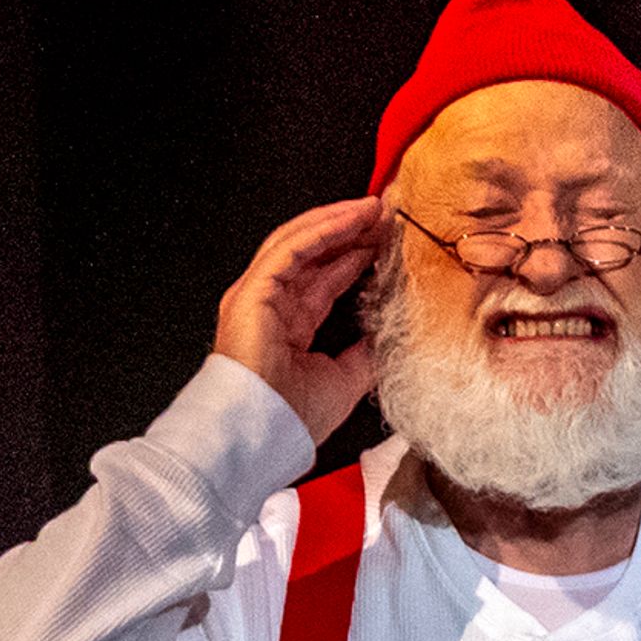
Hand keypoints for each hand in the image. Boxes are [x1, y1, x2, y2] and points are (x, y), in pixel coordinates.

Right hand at [213, 197, 389, 443]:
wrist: (264, 432)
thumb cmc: (294, 418)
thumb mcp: (345, 380)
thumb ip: (365, 354)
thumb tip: (386, 333)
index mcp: (289, 326)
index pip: (324, 280)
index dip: (355, 258)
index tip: (387, 242)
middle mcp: (271, 305)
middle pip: (313, 255)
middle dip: (349, 232)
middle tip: (386, 215)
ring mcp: (258, 295)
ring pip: (300, 242)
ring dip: (338, 222)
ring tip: (374, 208)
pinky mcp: (253, 291)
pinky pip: (291, 249)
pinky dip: (323, 230)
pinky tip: (352, 218)